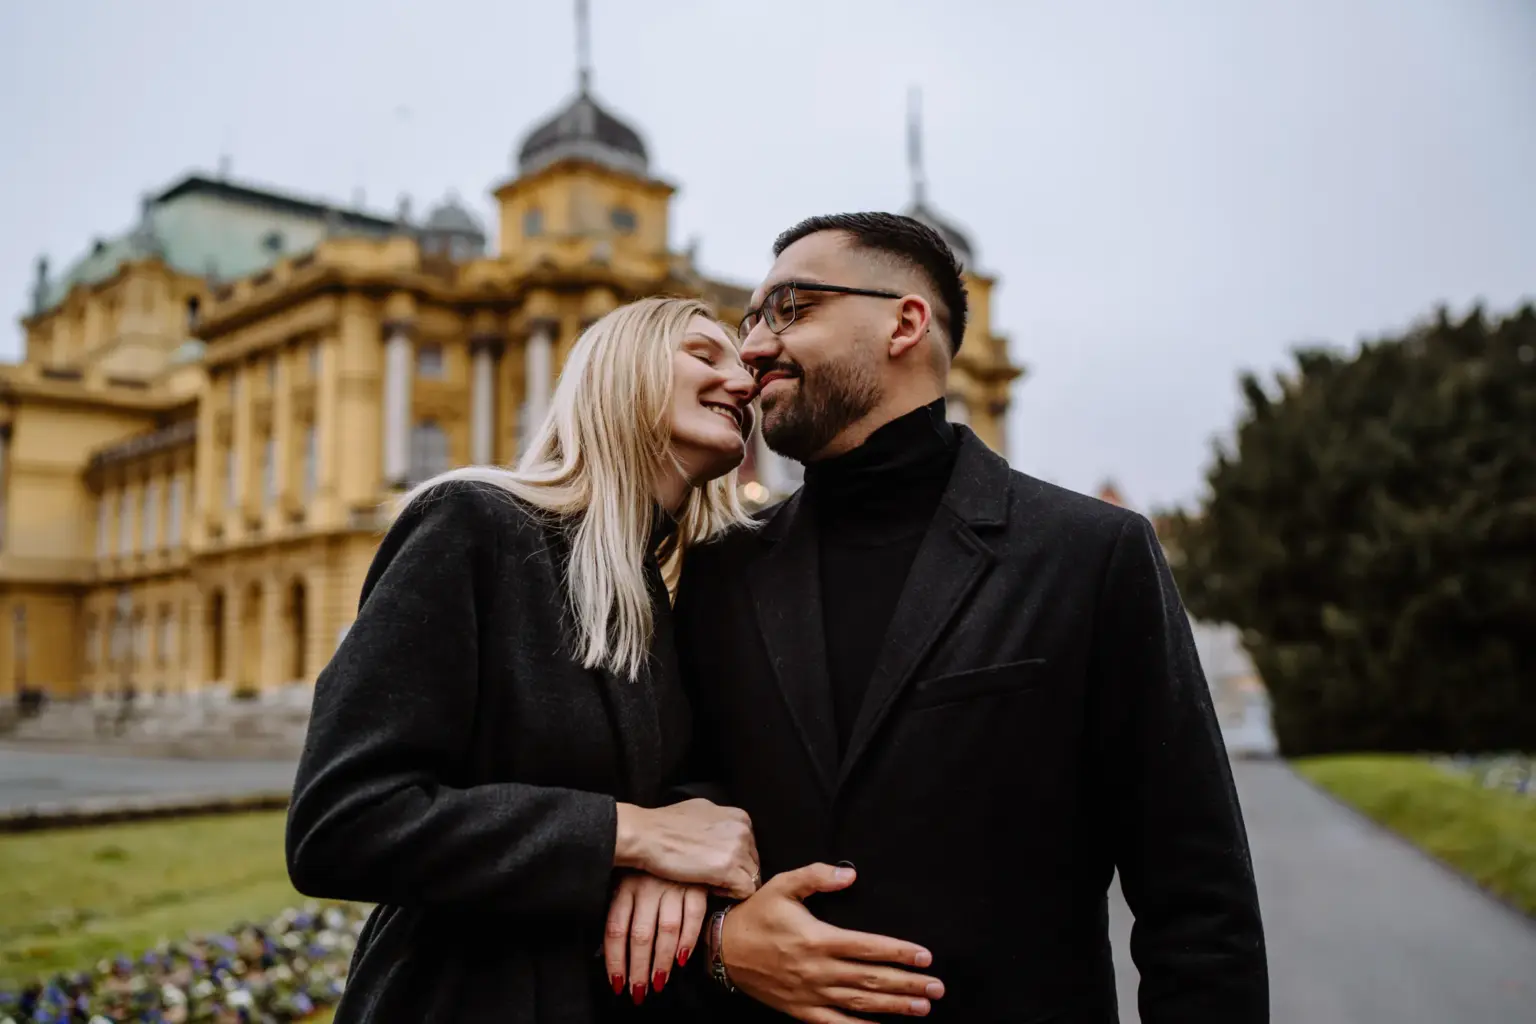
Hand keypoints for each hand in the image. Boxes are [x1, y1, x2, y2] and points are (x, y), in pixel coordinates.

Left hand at [603, 873, 708, 1004]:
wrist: (678, 835)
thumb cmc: (647, 867)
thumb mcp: (626, 882)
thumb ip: (620, 914)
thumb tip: (605, 953)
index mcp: (625, 886)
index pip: (616, 930)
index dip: (615, 960)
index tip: (617, 983)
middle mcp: (647, 886)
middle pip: (640, 935)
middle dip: (639, 968)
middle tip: (639, 991)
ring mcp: (673, 884)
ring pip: (666, 929)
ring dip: (662, 961)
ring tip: (659, 982)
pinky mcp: (697, 884)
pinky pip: (694, 916)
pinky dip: (689, 940)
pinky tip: (682, 959)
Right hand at [614, 798, 759, 898]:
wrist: (647, 835)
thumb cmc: (666, 825)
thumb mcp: (701, 812)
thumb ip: (720, 823)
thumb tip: (726, 838)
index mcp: (739, 816)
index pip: (750, 847)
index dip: (734, 860)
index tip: (715, 865)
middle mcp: (742, 830)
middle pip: (753, 863)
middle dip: (736, 873)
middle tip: (711, 877)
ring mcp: (737, 849)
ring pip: (751, 878)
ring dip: (732, 884)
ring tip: (709, 882)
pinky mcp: (728, 869)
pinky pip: (745, 891)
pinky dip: (729, 894)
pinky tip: (710, 888)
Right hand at [719, 863, 943, 1021]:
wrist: (724, 950)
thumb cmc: (758, 914)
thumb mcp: (784, 885)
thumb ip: (817, 876)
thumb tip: (850, 874)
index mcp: (818, 939)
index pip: (868, 948)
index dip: (899, 952)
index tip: (925, 956)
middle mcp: (818, 970)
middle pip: (872, 980)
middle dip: (908, 983)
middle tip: (937, 987)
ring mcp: (811, 994)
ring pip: (860, 1004)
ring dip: (895, 1007)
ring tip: (923, 1007)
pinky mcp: (802, 1011)